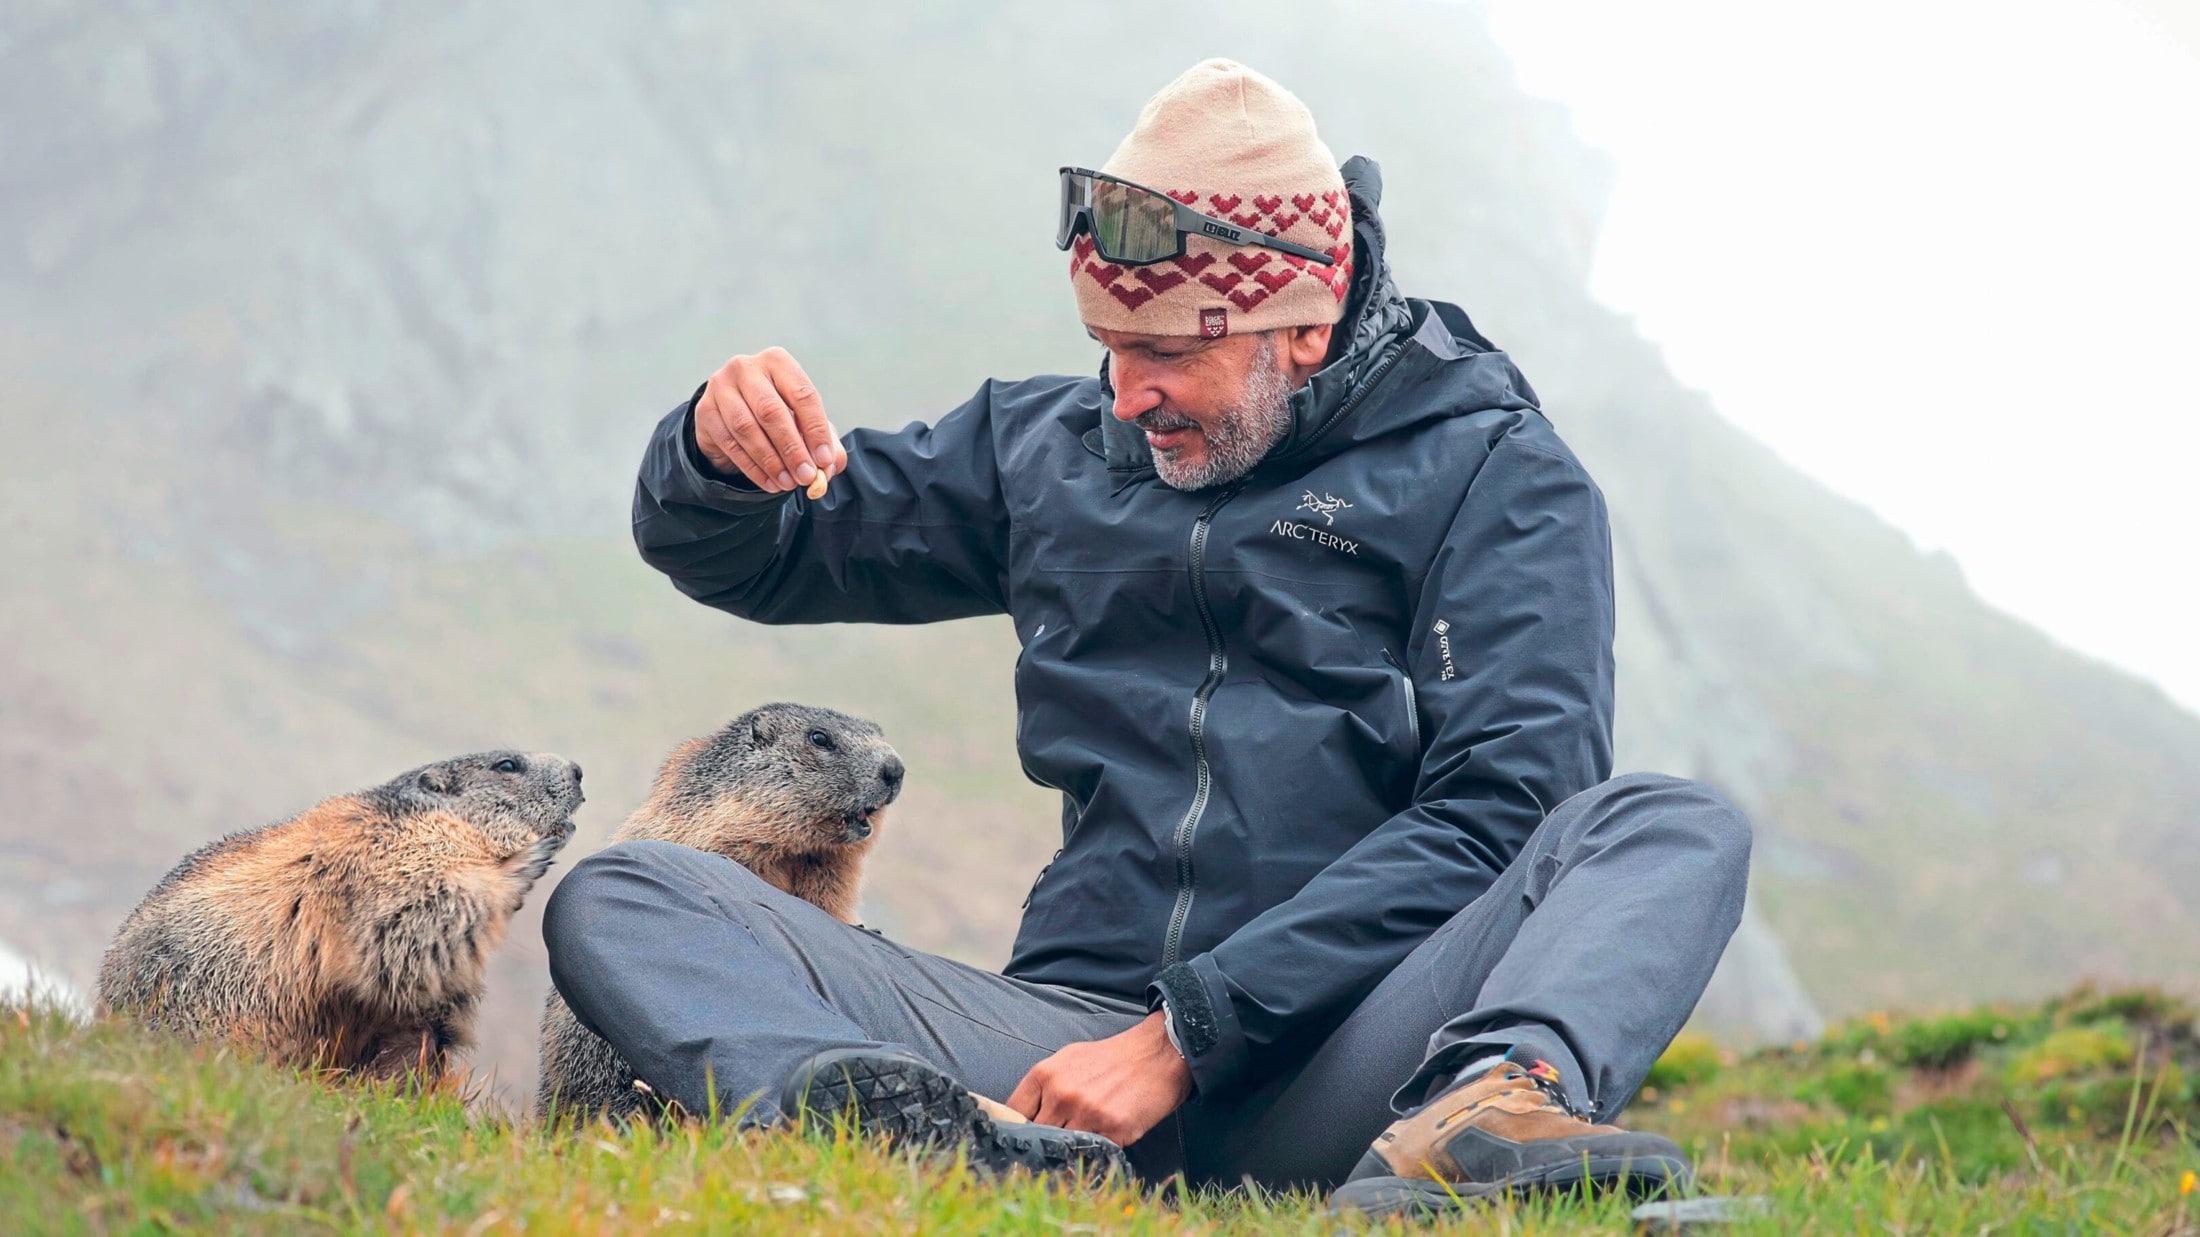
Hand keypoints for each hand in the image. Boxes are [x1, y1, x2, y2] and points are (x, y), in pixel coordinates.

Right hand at [693, 347, 846, 491]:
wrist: (732, 414)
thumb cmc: (777, 414)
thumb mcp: (804, 422)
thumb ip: (824, 442)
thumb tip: (831, 465)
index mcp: (778, 361)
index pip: (802, 395)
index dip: (816, 430)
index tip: (824, 460)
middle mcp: (746, 368)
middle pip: (771, 411)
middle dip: (792, 449)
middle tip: (806, 477)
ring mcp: (720, 387)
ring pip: (747, 428)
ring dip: (771, 461)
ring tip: (788, 484)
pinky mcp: (705, 410)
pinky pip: (729, 443)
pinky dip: (752, 468)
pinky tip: (769, 482)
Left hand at [1005, 1012, 1190, 1146]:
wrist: (1157, 1053)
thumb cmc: (1111, 1057)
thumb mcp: (1068, 1060)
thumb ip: (1043, 1087)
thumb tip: (1021, 1115)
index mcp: (1045, 1074)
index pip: (1013, 1114)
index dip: (1016, 1128)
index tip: (1022, 1135)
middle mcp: (1062, 1094)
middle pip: (1037, 1136)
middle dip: (1044, 1140)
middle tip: (1055, 1141)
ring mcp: (1087, 1113)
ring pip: (1063, 1148)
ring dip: (1069, 1149)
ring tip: (1082, 1139)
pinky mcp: (1113, 1129)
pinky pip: (1092, 1152)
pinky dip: (1094, 1152)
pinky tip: (1102, 1138)